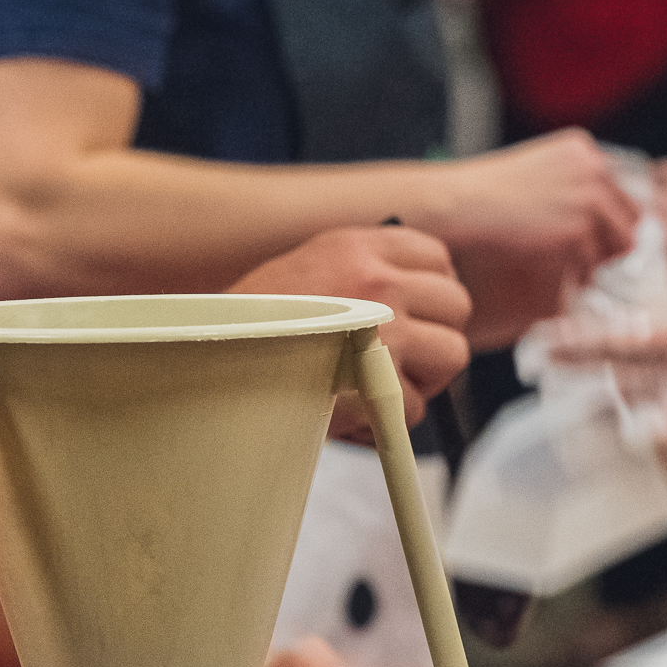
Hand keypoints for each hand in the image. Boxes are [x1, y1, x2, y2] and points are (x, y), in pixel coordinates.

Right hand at [231, 225, 470, 431]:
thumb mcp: (308, 271)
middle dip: (435, 336)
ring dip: (421, 378)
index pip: (435, 257)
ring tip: (376, 385)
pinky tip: (351, 411)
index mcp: (356, 247)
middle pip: (456, 305)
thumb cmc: (251, 325)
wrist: (211, 359)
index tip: (416, 314)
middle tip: (400, 357)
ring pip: (451, 354)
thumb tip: (415, 295)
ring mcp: (385, 330)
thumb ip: (360, 272)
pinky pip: (415, 405)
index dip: (433, 291)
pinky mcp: (380, 382)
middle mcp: (376, 281)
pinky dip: (388, 420)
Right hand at [437, 130, 639, 349]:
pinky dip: (572, 277)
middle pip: (629, 220)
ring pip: (615, 249)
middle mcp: (594, 171)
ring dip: (591, 262)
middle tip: (572, 255)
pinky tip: (543, 269)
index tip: (586, 235)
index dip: (606, 219)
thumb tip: (596, 217)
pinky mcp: (578, 233)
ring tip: (551, 263)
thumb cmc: (477, 194)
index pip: (621, 192)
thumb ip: (568, 184)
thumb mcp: (532, 171)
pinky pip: (592, 269)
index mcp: (582, 150)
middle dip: (606, 241)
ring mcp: (589, 202)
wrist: (453, 206)